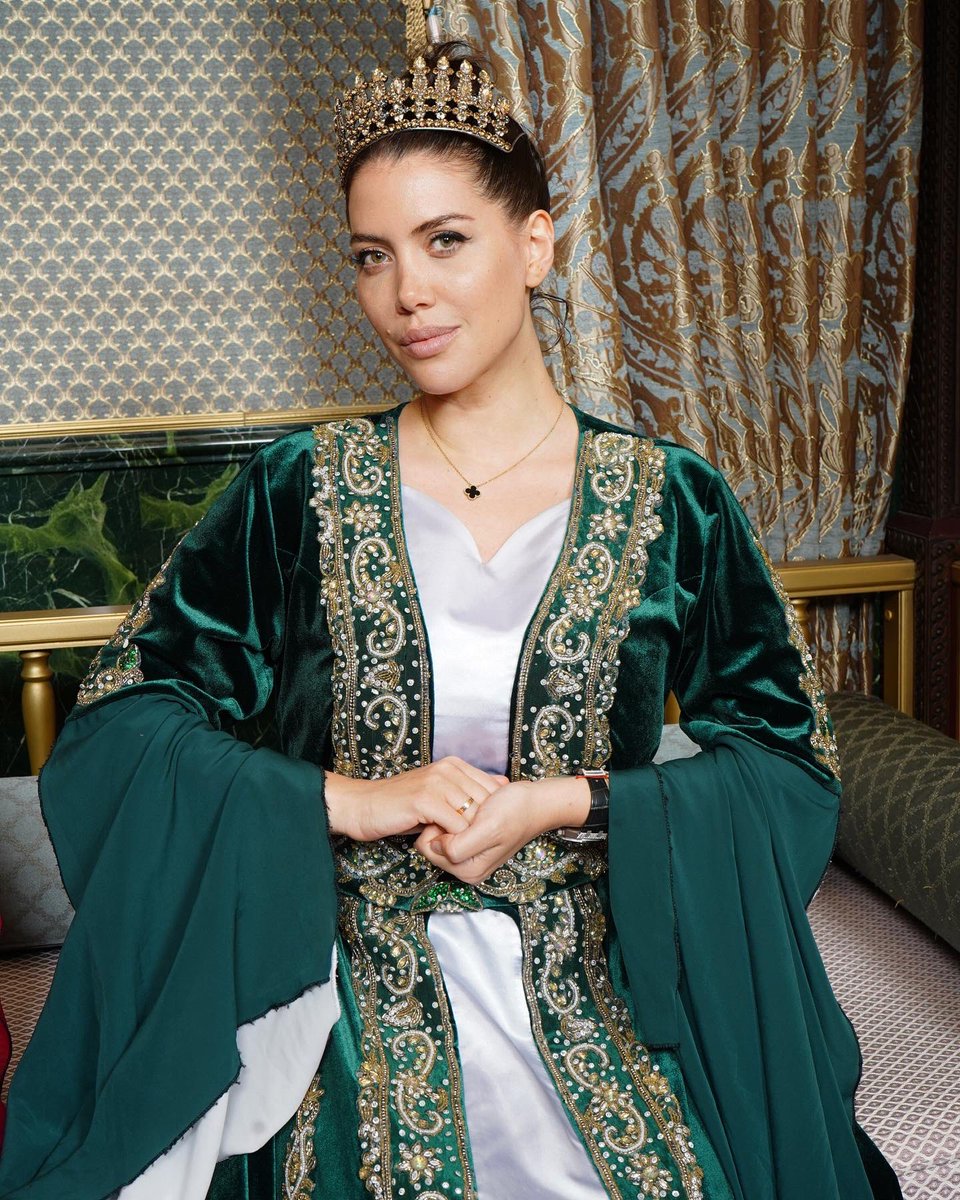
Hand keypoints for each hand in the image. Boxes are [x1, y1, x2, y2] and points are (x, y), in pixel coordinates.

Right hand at [323, 757, 508, 842]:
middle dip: (482, 827)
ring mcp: (436, 782)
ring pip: (473, 816)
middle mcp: (448, 768)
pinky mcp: (425, 800)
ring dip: (467, 836)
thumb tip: (504, 784)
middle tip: (467, 841)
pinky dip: (453, 840)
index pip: (492, 790)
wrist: (363, 806)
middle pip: (486, 804)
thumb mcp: (439, 793)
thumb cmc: (402, 804)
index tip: (479, 829)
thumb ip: (468, 789)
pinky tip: (439, 842)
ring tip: (451, 842)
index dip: (491, 814)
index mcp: (454, 764)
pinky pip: (457, 826)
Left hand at [417, 775, 590, 884]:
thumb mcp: (487, 829)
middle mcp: (467, 868)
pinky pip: (453, 829)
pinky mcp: (474, 844)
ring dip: (453, 817)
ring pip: (442, 834)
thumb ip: (459, 846)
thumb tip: (435, 846)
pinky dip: (459, 815)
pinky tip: (476, 807)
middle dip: (445, 823)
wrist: (536, 802)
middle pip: (433, 844)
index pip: (428, 849)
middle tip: (469, 809)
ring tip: (475, 808)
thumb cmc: (515, 811)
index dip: (436, 826)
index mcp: (468, 871)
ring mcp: (470, 856)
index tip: (457, 812)